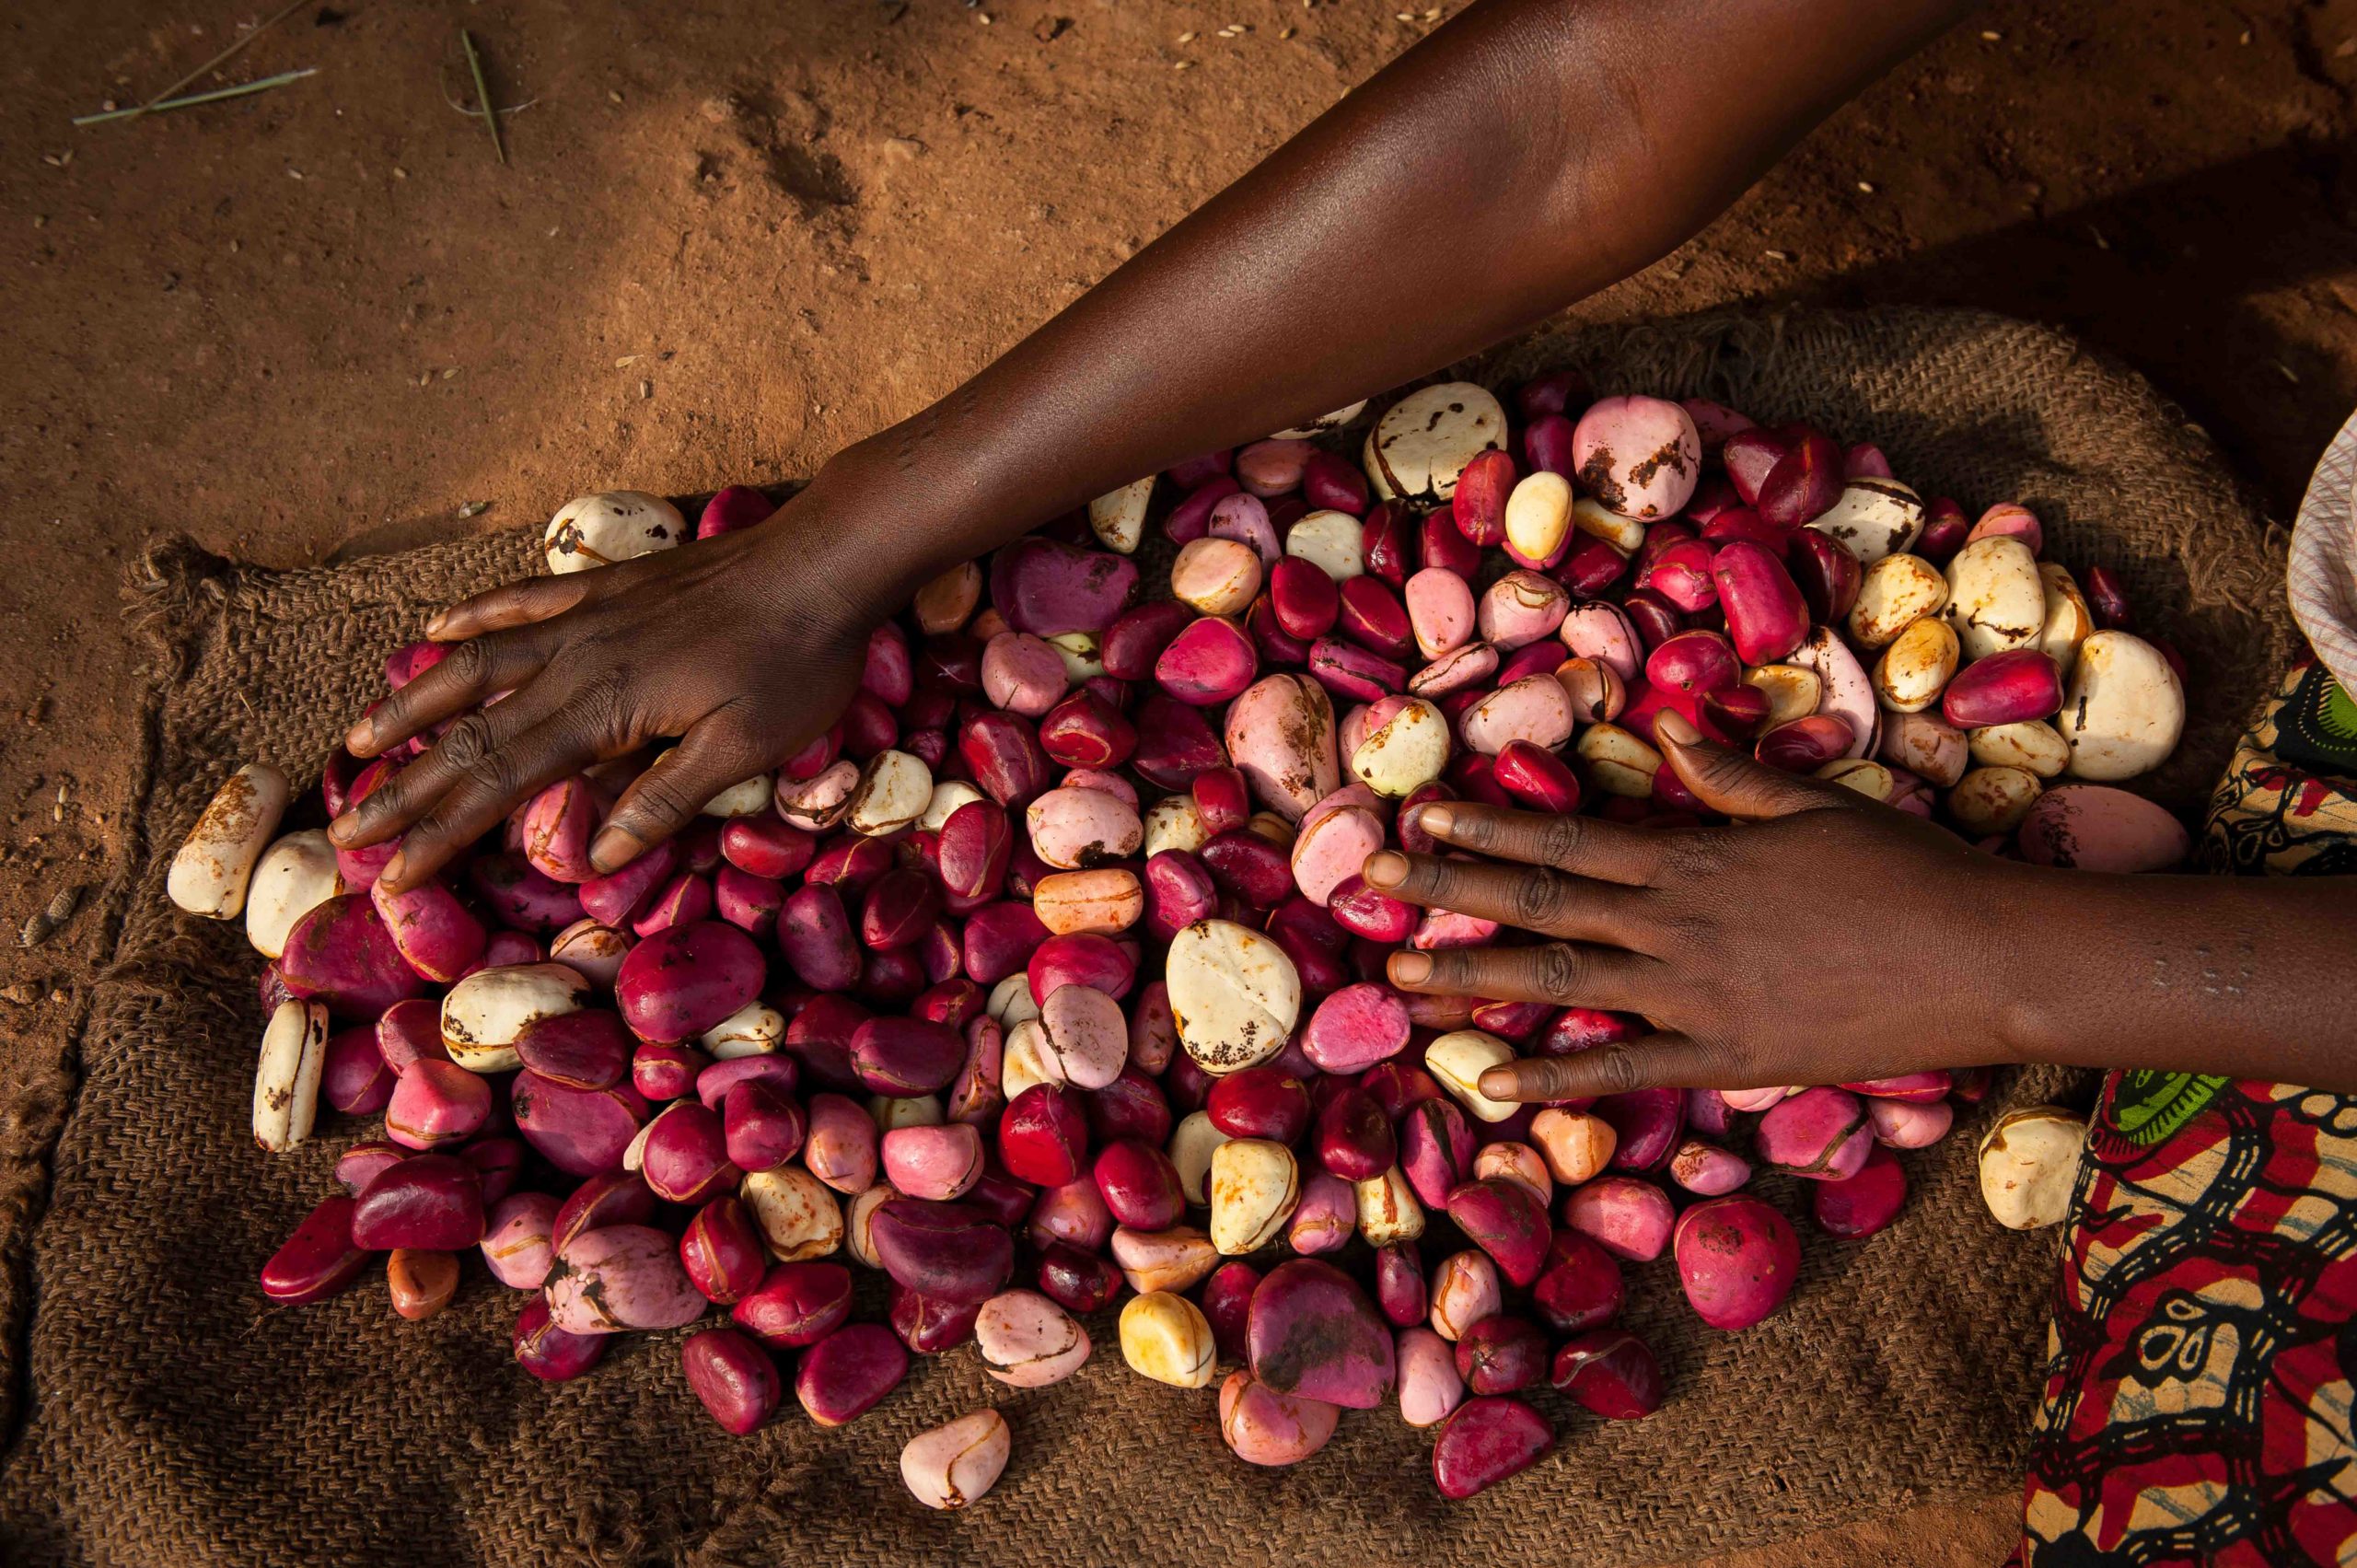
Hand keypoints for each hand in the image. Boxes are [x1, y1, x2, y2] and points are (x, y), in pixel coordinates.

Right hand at [328, 461, 905, 893]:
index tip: (390, 873)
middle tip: (346, 830)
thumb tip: (596, 858)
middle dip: (405, 788)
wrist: (823, 560)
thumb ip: (667, 799)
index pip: (501, 783)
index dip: (441, 832)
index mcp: (604, 709)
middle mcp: (576, 659)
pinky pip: (522, 599)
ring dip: (415, 703)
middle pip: (471, 733)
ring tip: (360, 738)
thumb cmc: (796, 660)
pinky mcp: (608, 586)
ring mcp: (586, 615)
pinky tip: (437, 627)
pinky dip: (474, 614)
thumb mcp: (746, 745)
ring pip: (476, 662)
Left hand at [1366, 711, 2025, 1102]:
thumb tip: (1665, 730)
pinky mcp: (1723, 1057)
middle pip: (1538, 899)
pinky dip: (1552, 1080)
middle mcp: (1672, 923)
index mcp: (1690, 856)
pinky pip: (1621, 1071)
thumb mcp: (1814, 805)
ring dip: (1472, 976)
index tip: (1421, 812)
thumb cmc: (1907, 871)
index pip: (1565, 834)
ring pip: (1558, 979)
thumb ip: (1729, 777)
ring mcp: (1690, 995)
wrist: (1979, 957)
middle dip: (1449, 887)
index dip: (1487, 823)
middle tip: (1371, 881)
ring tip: (1394, 978)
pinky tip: (1489, 1084)